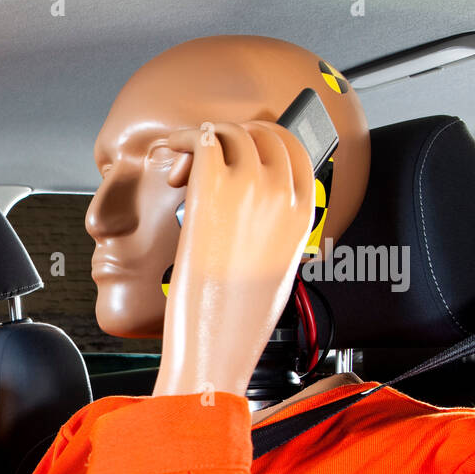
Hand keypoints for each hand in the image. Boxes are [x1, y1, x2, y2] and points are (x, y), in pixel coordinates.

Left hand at [153, 121, 314, 397]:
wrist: (218, 340)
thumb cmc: (239, 316)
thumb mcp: (275, 266)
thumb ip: (272, 225)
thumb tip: (250, 200)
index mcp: (304, 213)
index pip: (296, 150)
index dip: (266, 141)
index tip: (244, 145)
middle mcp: (282, 193)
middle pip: (264, 133)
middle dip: (235, 135)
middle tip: (208, 153)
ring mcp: (249, 186)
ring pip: (231, 133)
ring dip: (204, 138)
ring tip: (182, 158)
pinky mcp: (213, 190)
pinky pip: (201, 140)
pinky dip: (182, 139)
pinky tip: (170, 153)